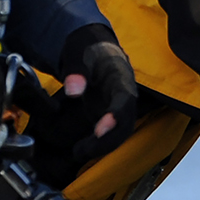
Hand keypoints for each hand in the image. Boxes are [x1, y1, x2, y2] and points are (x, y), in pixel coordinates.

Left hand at [56, 25, 137, 164]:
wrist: (95, 47)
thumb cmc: (87, 47)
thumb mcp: (77, 51)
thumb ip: (75, 70)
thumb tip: (73, 90)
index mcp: (120, 76)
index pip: (124, 98)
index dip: (115, 115)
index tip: (100, 130)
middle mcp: (125, 93)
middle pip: (127, 121)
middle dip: (108, 139)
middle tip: (83, 150)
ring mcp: (120, 105)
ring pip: (121, 131)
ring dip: (103, 146)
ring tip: (78, 152)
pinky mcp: (112, 114)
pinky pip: (111, 133)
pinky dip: (98, 145)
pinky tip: (79, 150)